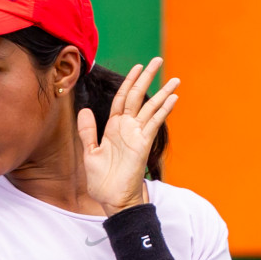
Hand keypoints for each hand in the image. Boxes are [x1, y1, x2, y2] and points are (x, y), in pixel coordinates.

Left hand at [77, 56, 178, 212]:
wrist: (113, 200)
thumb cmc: (102, 180)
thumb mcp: (90, 153)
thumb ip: (88, 131)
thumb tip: (85, 109)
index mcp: (113, 127)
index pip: (122, 98)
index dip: (128, 82)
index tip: (136, 66)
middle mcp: (127, 128)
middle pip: (138, 96)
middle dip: (147, 78)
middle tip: (157, 60)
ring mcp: (137, 135)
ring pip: (151, 108)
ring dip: (163, 93)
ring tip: (175, 79)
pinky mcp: (142, 144)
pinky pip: (154, 123)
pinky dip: (163, 111)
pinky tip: (173, 98)